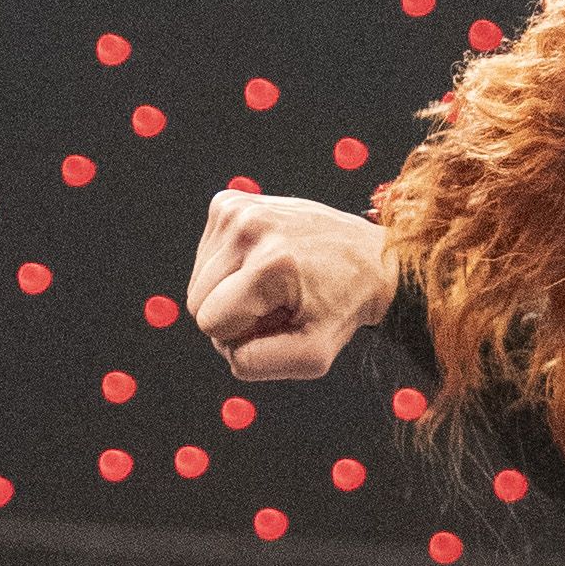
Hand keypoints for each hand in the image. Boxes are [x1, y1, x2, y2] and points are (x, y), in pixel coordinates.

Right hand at [184, 185, 397, 380]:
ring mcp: (235, 209)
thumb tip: (226, 350)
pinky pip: (205, 256)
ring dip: (231, 292)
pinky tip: (265, 262)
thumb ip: (260, 364)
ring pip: (198, 280)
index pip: (210, 323)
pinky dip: (231, 267)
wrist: (368, 257)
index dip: (238, 337)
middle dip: (232, 315)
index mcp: (270, 265)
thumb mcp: (314, 354)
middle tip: (278, 304)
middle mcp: (247, 228)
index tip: (276, 324)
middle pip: (197, 301)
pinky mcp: (229, 201)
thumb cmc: (343, 306)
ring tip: (275, 283)